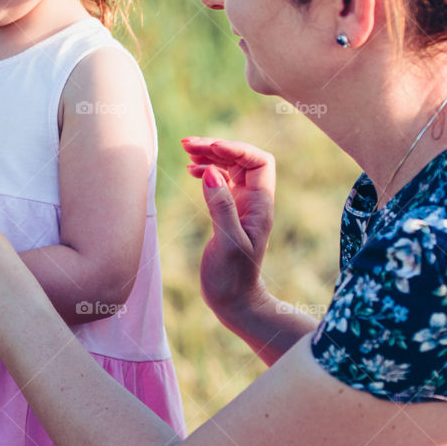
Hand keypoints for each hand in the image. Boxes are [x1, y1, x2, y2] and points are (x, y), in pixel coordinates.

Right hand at [180, 136, 275, 322]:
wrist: (234, 302)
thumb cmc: (233, 278)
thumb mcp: (227, 243)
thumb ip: (221, 208)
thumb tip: (213, 173)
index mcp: (260, 206)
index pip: (258, 161)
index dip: (236, 149)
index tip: (210, 148)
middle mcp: (254, 201)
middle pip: (241, 160)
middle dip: (217, 147)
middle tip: (187, 143)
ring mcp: (241, 206)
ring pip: (229, 169)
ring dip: (210, 156)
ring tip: (186, 151)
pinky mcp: (227, 214)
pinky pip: (220, 183)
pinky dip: (206, 172)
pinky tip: (191, 170)